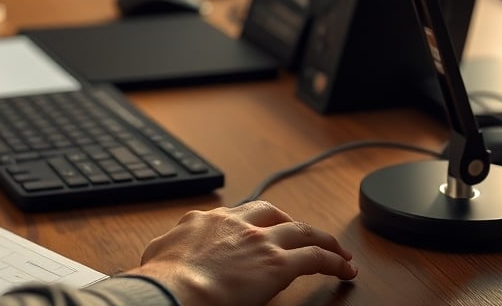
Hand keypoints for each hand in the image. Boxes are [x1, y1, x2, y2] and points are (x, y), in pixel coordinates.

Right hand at [129, 200, 356, 305]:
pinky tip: (345, 268)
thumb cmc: (161, 281)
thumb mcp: (156, 256)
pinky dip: (333, 261)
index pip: (233, 215)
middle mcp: (235, 223)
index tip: (256, 231)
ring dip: (320, 238)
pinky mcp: (278, 264)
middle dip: (286, 221)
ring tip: (335, 248)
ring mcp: (258, 241)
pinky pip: (315, 257)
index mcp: (205, 221)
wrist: (175, 289)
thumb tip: (159, 259)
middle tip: (298, 233)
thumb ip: (165, 251)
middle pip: (269, 212)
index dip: (249, 223)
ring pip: (299, 230)